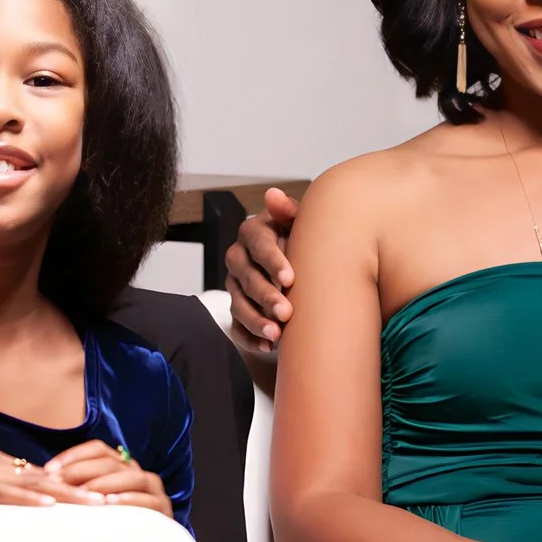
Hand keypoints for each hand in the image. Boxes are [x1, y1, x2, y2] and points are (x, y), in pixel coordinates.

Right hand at [0, 431, 102, 506]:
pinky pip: (2, 492)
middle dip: (83, 491)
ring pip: (34, 484)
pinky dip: (30, 500)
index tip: (101, 499)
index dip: (72, 489)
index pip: (39, 476)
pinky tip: (51, 508)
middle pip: (47, 478)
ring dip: (69, 496)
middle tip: (118, 503)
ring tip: (103, 508)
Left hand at [43, 439, 173, 517]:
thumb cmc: (109, 528)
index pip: (98, 450)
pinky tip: (110, 504)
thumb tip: (40, 479)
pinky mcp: (163, 510)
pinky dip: (130, 499)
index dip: (73, 456)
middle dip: (84, 470)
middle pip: (112, 462)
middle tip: (60, 483)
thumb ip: (74, 490)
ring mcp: (153, 491)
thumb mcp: (89, 505)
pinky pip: (149, 500)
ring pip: (134, 476)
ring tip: (86, 493)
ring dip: (107, 483)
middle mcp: (137, 474)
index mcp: (121, 468)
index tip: (48, 470)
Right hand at [224, 188, 299, 351]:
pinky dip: (251, 338)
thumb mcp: (302, 224)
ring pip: (238, 304)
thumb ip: (290, 211)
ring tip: (277, 334)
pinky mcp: (237, 310)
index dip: (272, 260)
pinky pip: (237, 326)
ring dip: (257, 320)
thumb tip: (272, 194)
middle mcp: (239, 258)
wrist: (306, 268)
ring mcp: (235, 286)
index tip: (291, 278)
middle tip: (287, 312)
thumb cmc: (304, 243)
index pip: (256, 243)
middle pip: (246, 277)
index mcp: (254, 233)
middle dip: (266, 295)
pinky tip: (268, 347)